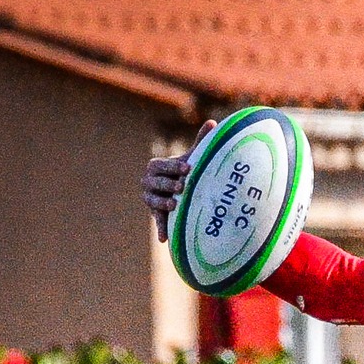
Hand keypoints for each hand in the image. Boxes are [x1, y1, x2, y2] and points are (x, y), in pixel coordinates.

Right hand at [142, 120, 216, 242]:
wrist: (185, 192)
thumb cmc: (190, 172)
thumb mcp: (196, 159)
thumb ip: (202, 143)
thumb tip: (213, 123)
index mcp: (156, 166)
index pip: (161, 165)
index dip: (173, 166)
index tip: (188, 169)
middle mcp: (149, 182)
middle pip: (154, 182)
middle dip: (168, 184)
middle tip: (183, 187)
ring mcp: (151, 199)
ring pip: (152, 200)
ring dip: (162, 203)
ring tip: (175, 205)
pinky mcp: (157, 215)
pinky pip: (158, 222)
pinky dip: (161, 229)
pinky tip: (165, 239)